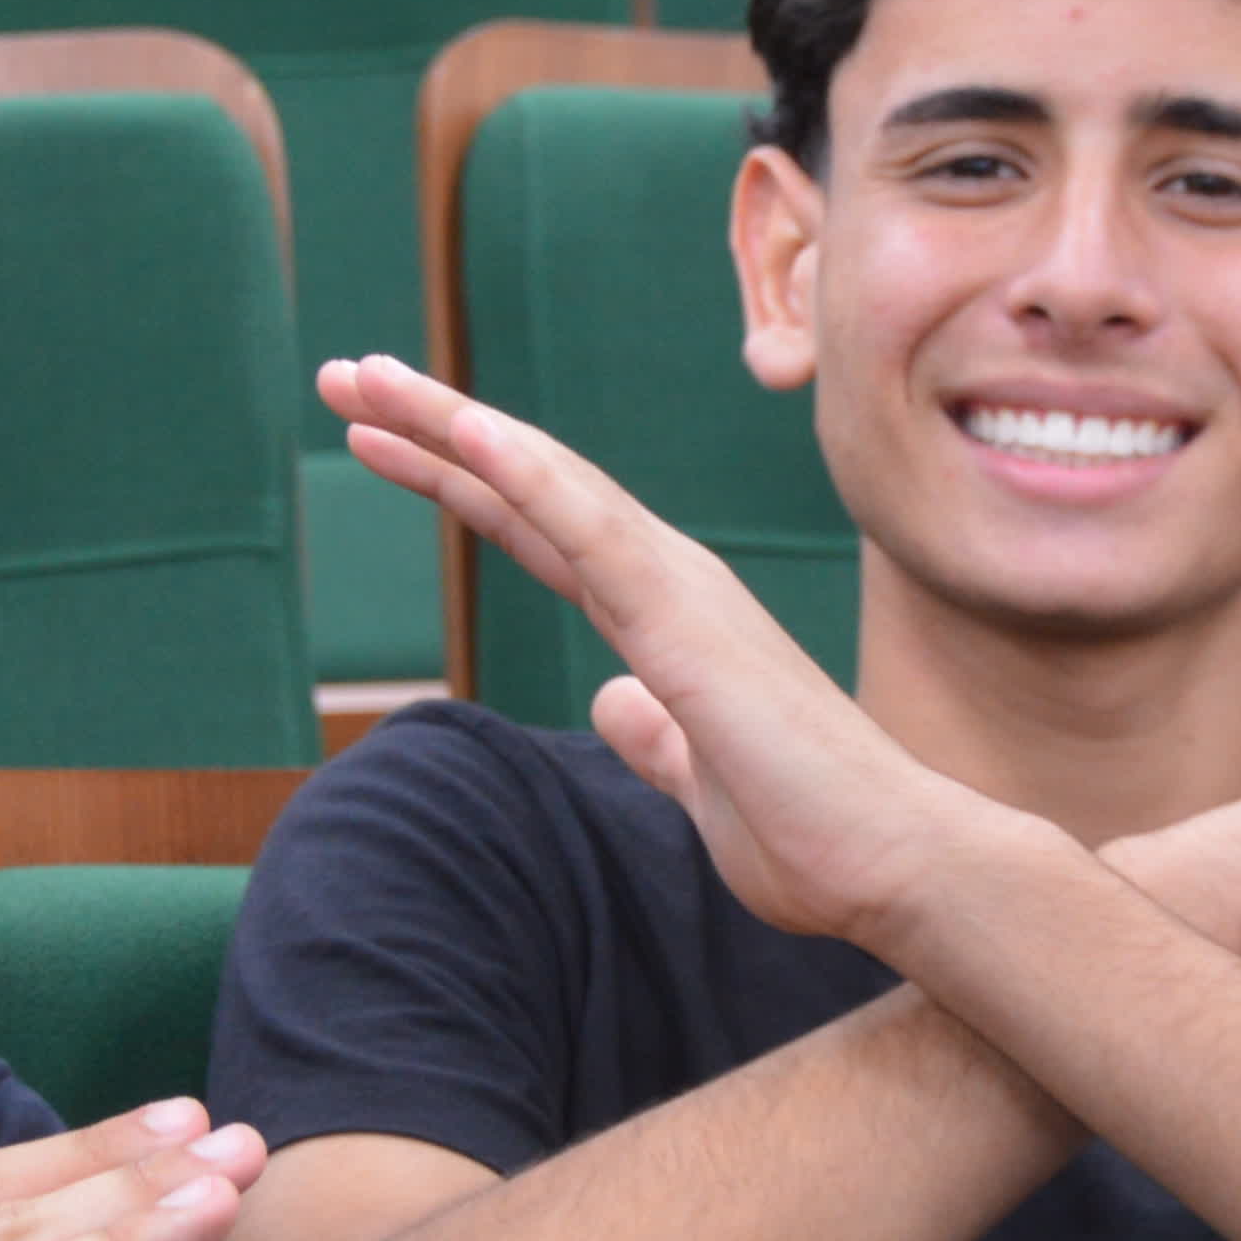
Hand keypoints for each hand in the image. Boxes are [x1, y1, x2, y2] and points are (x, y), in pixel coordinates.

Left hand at [327, 353, 998, 951]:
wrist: (895, 863)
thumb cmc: (811, 831)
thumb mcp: (697, 781)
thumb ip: (653, 735)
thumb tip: (613, 700)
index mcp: (665, 619)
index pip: (538, 531)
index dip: (460, 481)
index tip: (379, 442)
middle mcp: (669, 583)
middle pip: (528, 486)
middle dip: (433, 429)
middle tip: (345, 377)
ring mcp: (679, 591)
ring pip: (546, 484)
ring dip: (453, 425)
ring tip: (366, 378)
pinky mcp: (687, 621)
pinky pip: (590, 530)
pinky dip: (525, 472)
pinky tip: (466, 432)